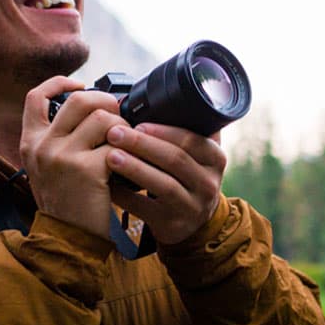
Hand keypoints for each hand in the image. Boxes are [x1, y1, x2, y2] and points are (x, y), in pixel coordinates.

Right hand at [20, 76, 129, 237]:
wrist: (67, 241)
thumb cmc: (66, 203)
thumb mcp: (49, 167)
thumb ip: (60, 138)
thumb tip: (94, 107)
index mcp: (30, 142)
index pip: (35, 96)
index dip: (59, 83)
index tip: (79, 84)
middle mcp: (42, 145)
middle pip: (79, 99)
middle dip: (106, 103)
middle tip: (116, 119)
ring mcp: (62, 156)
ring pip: (103, 118)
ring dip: (121, 129)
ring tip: (123, 148)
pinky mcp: (85, 169)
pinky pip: (116, 145)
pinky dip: (127, 153)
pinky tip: (126, 167)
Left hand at [104, 123, 225, 244]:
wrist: (194, 223)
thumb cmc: (187, 177)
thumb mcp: (198, 155)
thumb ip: (188, 129)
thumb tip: (152, 99)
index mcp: (215, 159)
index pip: (192, 140)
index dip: (164, 131)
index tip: (138, 122)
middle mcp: (209, 183)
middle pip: (175, 159)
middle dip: (142, 145)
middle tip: (114, 132)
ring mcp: (192, 206)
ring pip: (163, 185)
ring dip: (135, 168)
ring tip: (110, 156)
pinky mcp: (173, 225)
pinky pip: (146, 209)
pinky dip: (126, 196)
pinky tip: (108, 184)